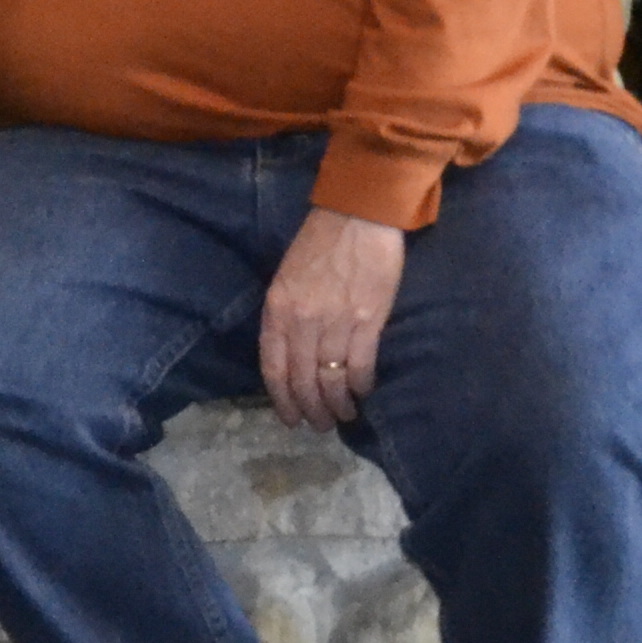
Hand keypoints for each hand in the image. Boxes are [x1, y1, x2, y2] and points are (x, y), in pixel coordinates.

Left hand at [261, 206, 403, 432]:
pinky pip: (360, 365)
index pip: (274, 368)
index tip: (290, 419)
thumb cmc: (318, 245)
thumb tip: (291, 354)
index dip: (282, 400)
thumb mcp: (285, 280)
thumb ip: (285, 317)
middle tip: (320, 425)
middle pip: (302, 380)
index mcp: (277, 311)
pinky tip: (362, 392)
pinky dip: (360, 385)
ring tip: (343, 417)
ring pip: (331, 379)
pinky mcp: (368, 320)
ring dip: (337, 405)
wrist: (357, 216)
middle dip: (311, 409)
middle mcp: (302, 322)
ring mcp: (335, 322)